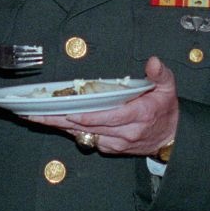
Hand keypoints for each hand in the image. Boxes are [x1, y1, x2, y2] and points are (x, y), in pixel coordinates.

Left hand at [27, 55, 178, 157]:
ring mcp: (117, 143)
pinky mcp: (111, 149)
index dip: (86, 116)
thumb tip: (153, 61)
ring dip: (61, 127)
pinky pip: (88, 140)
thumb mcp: (168, 87)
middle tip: (38, 114)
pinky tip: (56, 123)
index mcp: (139, 114)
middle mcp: (126, 132)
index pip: (108, 117)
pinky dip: (71, 131)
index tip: (67, 111)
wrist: (171, 138)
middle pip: (89, 127)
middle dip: (62, 120)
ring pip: (84, 135)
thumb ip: (160, 74)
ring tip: (38, 118)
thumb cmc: (165, 110)